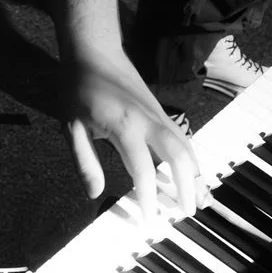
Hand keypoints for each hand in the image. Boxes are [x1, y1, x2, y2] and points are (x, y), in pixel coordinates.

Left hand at [62, 48, 199, 223]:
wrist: (94, 50)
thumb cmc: (79, 88)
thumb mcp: (71, 126)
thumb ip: (84, 161)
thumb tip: (95, 193)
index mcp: (125, 126)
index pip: (144, 170)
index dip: (148, 199)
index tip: (148, 222)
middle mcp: (149, 120)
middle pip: (179, 156)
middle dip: (187, 187)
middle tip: (187, 213)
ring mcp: (159, 114)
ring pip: (187, 145)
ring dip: (196, 173)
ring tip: (200, 200)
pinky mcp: (161, 111)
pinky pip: (184, 137)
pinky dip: (192, 158)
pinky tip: (193, 173)